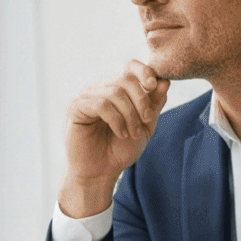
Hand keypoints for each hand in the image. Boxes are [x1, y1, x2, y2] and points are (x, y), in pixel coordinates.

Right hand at [59, 61, 169, 217]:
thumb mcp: (145, 126)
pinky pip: (101, 104)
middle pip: (126, 78)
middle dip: (142, 100)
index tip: (155, 86)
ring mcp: (86, 96)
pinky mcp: (76, 107)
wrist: (100, 173)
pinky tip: (120, 133)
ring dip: (130, 115)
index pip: (130, 66)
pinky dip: (116, 120)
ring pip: (115, 92)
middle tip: (146, 122)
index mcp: (115, 89)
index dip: (144, 71)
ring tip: (133, 133)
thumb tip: (164, 80)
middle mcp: (99, 88)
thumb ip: (153, 104)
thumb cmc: (120, 150)